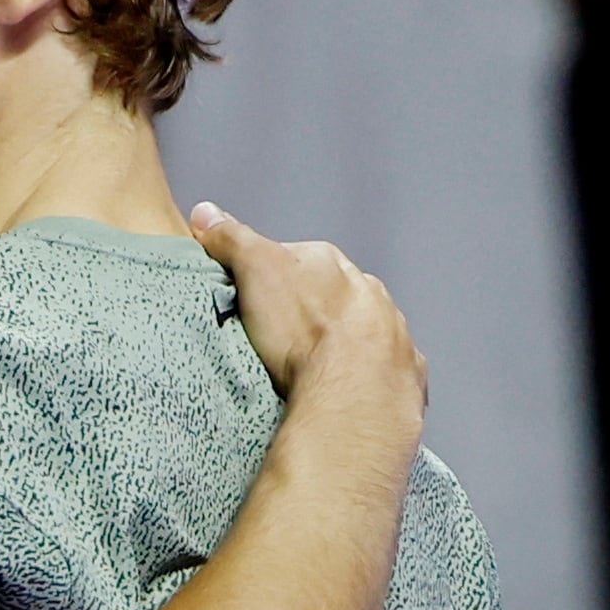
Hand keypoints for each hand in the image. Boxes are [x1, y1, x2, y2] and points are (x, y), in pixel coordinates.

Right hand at [188, 208, 426, 440]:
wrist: (353, 398)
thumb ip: (233, 239)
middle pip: (333, 295)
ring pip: (363, 332)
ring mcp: (393, 333)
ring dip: (343, 345)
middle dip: (312, 312)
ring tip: (311, 373)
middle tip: (277, 343)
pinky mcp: (404, 376)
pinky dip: (366, 378)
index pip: (296, 260)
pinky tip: (345, 392)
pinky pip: (384, 371)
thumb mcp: (255, 273)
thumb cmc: (304, 334)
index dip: (269, 279)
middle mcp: (370, 292)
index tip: (250, 304)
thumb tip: (205, 211)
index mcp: (332, 264)